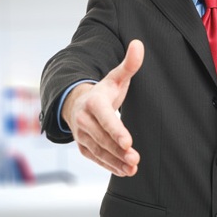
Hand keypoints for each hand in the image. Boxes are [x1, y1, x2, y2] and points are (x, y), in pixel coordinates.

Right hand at [62, 40, 143, 176]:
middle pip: (102, 137)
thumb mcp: (116, 77)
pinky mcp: (84, 147)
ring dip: (116, 161)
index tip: (128, 141)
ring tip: (133, 167)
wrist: (77, 103)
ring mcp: (82, 135)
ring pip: (99, 150)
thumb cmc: (102, 91)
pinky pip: (96, 158)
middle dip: (118, 150)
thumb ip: (129, 64)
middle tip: (135, 158)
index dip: (116, 130)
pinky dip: (110, 166)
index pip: (105, 117)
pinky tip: (125, 171)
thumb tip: (139, 44)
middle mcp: (84, 119)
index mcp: (93, 102)